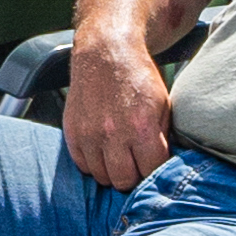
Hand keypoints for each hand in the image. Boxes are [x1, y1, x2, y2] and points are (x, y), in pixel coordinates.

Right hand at [59, 34, 176, 189]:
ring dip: (112, 171)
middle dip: (133, 177)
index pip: (151, 171)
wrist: (106, 53)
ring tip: (119, 157)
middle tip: (136, 164)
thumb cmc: (139, 79)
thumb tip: (163, 167)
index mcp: (142, 127)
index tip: (154, 164)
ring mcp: (89, 134)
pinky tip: (102, 149)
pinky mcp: (72, 131)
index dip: (155, 171)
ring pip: (101, 176)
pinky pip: (82, 165)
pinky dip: (93, 162)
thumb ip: (163, 138)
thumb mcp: (163, 105)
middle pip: (124, 181)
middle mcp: (113, 134)